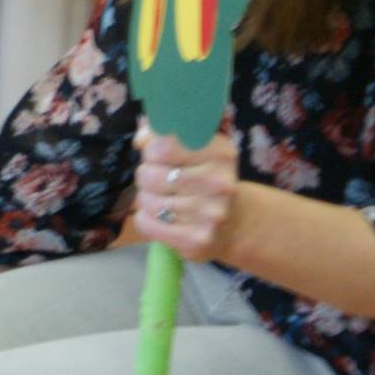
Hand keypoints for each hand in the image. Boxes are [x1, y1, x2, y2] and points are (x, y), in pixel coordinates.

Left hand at [131, 126, 241, 263]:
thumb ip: (162, 134)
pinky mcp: (197, 240)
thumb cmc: (202, 178)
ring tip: (165, 200)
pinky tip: (163, 219)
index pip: (163, 145)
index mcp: (220, 153)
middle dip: (146, 176)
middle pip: (148, 174)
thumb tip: (141, 138)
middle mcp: (219, 183)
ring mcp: (210, 214)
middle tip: (162, 181)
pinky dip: (146, 220)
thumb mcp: (193, 148)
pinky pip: (146, 223)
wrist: (233, 223)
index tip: (159, 155)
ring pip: (145, 200)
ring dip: (146, 199)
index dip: (151, 150)